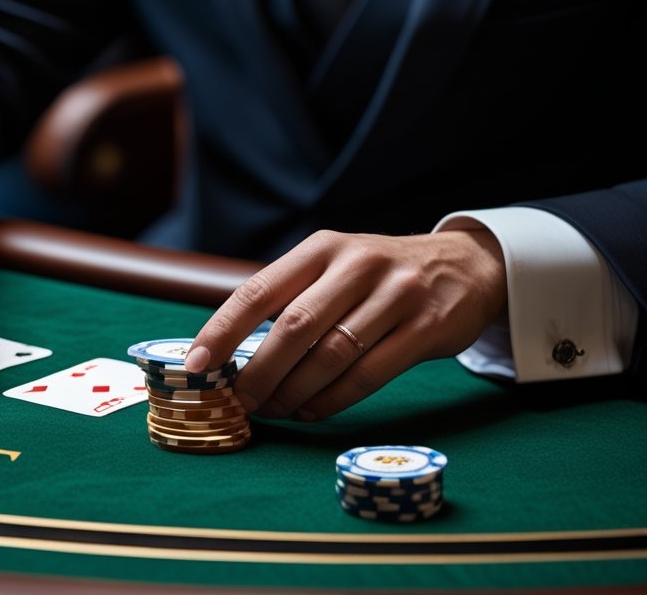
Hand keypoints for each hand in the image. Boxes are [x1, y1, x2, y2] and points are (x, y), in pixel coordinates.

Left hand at [185, 229, 506, 420]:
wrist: (465, 265)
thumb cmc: (377, 275)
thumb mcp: (333, 265)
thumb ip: (290, 298)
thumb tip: (227, 352)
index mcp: (321, 247)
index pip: (258, 290)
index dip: (222, 330)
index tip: (195, 365)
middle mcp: (357, 264)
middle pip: (294, 326)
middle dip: (259, 372)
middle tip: (239, 401)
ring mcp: (396, 294)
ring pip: (331, 354)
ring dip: (294, 391)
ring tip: (273, 411)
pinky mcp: (426, 327)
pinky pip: (370, 374)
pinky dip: (333, 399)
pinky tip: (311, 411)